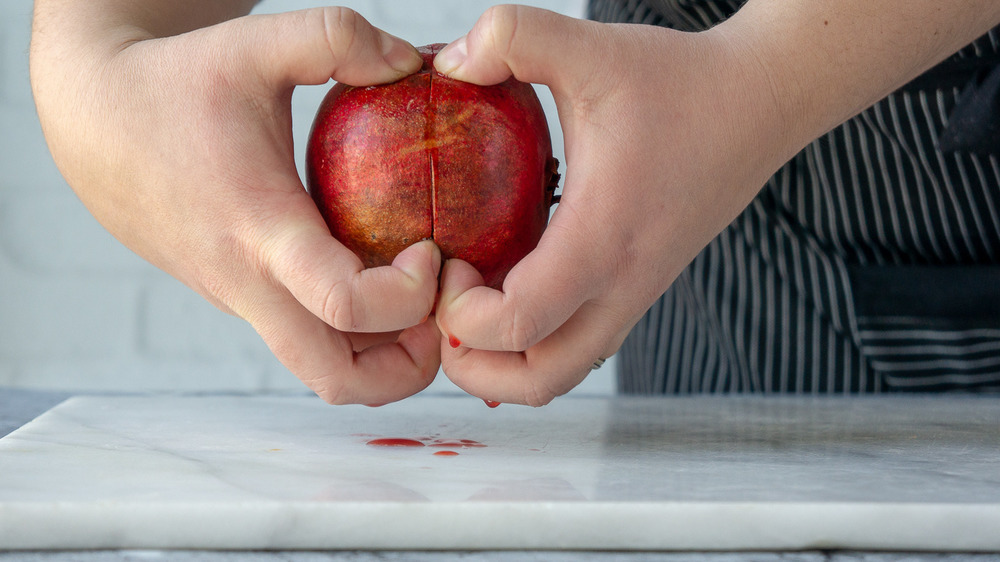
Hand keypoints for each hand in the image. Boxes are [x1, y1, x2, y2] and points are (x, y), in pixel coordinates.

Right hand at [31, 7, 441, 403]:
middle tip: (440, 306)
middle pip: (338, 380)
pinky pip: (306, 336)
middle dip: (409, 366)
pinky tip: (379, 267)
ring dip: (386, 353)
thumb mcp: (255, 44)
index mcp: (259, 231)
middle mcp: (249, 286)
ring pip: (324, 369)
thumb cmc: (174, 82)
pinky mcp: (241, 298)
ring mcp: (243, 301)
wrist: (92, 121)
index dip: (409, 294)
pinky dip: (355, 328)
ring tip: (420, 291)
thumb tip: (412, 63)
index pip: (345, 305)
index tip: (430, 246)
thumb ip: (337, 38)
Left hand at [430, 6, 790, 405]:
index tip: (446, 260)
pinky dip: (533, 338)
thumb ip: (512, 36)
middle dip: (474, 365)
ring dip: (504, 362)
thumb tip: (445, 64)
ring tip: (470, 305)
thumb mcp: (591, 47)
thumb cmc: (681, 82)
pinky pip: (578, 341)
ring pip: (562, 371)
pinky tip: (507, 282)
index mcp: (602, 237)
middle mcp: (621, 283)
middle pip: (540, 380)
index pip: (519, 323)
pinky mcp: (638, 287)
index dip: (459, 312)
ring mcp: (634, 293)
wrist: (761, 102)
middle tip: (444, 307)